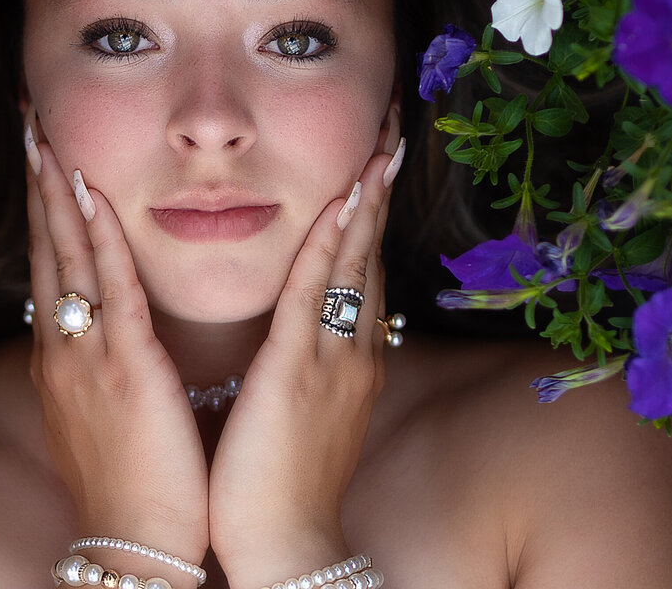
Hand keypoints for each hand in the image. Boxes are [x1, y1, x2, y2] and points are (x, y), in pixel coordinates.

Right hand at [24, 110, 209, 580]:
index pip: (48, 267)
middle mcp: (62, 348)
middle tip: (28, 123)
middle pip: (45, 248)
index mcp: (61, 359)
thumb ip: (96, 367)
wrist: (136, 545)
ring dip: (57, 191)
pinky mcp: (124, 366)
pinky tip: (90, 192)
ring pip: (67, 256)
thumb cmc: (129, 483)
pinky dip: (97, 235)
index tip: (39, 160)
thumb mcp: (99, 415)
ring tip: (46, 135)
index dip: (41, 211)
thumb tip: (99, 332)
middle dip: (37, 183)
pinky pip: (109, 286)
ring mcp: (87, 354)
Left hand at [208, 109, 403, 586]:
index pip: (362, 269)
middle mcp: (353, 348)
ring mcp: (334, 356)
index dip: (370, 213)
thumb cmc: (280, 480)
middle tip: (391, 127)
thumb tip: (303, 326)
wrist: (281, 545)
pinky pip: (319, 291)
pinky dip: (331, 241)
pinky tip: (342, 198)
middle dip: (380, 188)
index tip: (374, 161)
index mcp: (349, 357)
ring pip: (353, 260)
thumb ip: (309, 361)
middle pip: (370, 252)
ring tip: (380, 142)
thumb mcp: (305, 409)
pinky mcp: (300, 369)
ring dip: (365, 197)